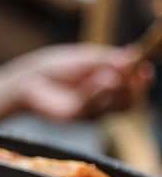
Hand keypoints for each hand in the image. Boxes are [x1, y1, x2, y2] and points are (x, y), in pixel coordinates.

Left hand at [13, 43, 154, 121]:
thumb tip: (132, 59)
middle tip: (134, 76)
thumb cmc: (59, 67)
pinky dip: (97, 92)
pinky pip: (93, 107)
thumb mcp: (89, 58)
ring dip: (115, 89)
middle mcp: (100, 101)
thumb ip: (110, 61)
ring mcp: (88, 111)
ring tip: (105, 75)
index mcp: (107, 84)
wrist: (32, 78)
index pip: (131, 88)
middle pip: (128, 102)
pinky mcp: (75, 118)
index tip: (144, 69)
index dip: (140, 81)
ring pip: (114, 106)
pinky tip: (95, 80)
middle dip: (134, 89)